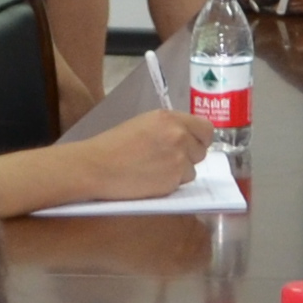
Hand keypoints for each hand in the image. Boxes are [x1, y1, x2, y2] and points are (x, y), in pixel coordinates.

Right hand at [71, 110, 214, 194]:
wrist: (96, 166)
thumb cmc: (113, 145)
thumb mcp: (144, 124)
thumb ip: (169, 128)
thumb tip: (187, 138)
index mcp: (170, 118)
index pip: (205, 128)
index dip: (200, 138)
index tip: (192, 144)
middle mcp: (179, 135)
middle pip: (201, 150)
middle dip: (189, 156)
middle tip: (167, 160)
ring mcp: (178, 158)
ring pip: (192, 169)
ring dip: (179, 172)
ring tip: (154, 170)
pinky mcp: (173, 179)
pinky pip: (181, 184)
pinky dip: (170, 184)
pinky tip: (151, 179)